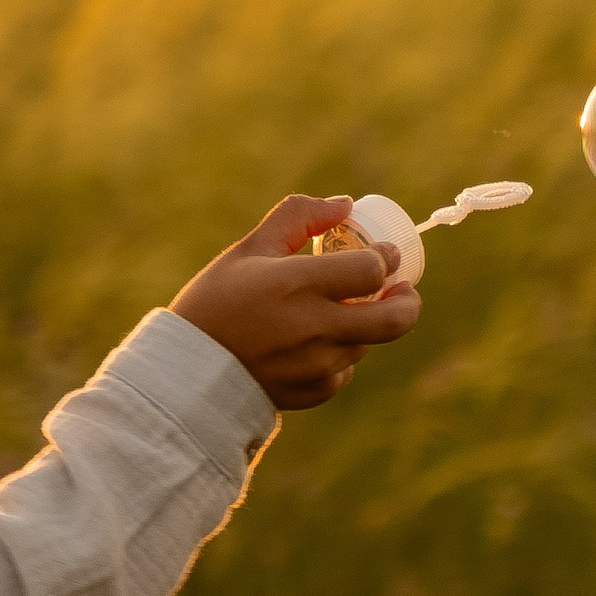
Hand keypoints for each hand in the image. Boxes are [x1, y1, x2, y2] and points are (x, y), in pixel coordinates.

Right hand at [170, 193, 420, 411]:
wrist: (186, 371)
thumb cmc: (215, 301)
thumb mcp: (249, 249)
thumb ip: (297, 217)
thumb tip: (345, 204)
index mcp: (297, 285)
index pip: (372, 269)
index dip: (386, 258)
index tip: (382, 253)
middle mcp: (314, 327)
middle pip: (396, 319)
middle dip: (409, 301)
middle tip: (402, 289)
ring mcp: (317, 365)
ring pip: (368, 342)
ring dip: (365, 324)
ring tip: (340, 312)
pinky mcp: (313, 392)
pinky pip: (345, 371)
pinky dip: (340, 354)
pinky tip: (315, 343)